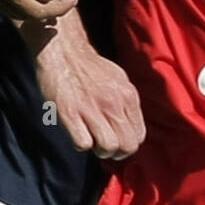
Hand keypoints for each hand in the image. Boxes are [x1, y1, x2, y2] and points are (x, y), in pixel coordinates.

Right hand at [27, 18, 145, 159]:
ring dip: (99, 150)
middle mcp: (114, 103)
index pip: (139, 135)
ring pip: (108, 147)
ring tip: (91, 139)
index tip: (116, 140)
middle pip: (127, 146)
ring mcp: (92, 108)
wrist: (65, 52)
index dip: (128, 144)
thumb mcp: (119, 80)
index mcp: (128, 95)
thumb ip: (126, 104)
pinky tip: (77, 131)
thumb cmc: (91, 68)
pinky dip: (81, 143)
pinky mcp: (70, 113)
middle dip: (116, 152)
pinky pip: (83, 144)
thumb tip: (131, 128)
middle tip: (104, 145)